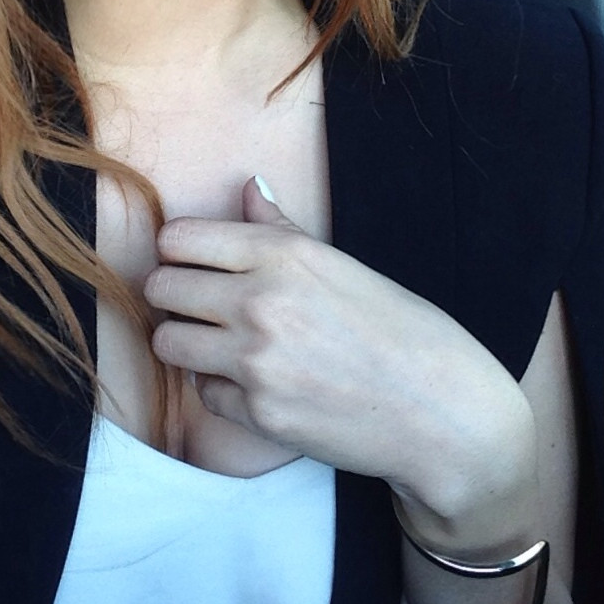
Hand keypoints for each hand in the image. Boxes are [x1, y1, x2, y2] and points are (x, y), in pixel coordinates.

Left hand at [144, 176, 535, 538]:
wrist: (442, 410)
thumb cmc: (401, 329)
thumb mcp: (342, 263)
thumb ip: (280, 228)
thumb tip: (247, 188)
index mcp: (282, 254)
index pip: (179, 238)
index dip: (179, 251)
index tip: (193, 263)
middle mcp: (261, 301)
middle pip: (161, 287)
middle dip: (174, 295)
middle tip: (201, 305)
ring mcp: (256, 361)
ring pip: (168, 342)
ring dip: (187, 341)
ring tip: (219, 343)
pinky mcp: (258, 415)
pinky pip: (203, 392)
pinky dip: (221, 388)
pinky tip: (256, 382)